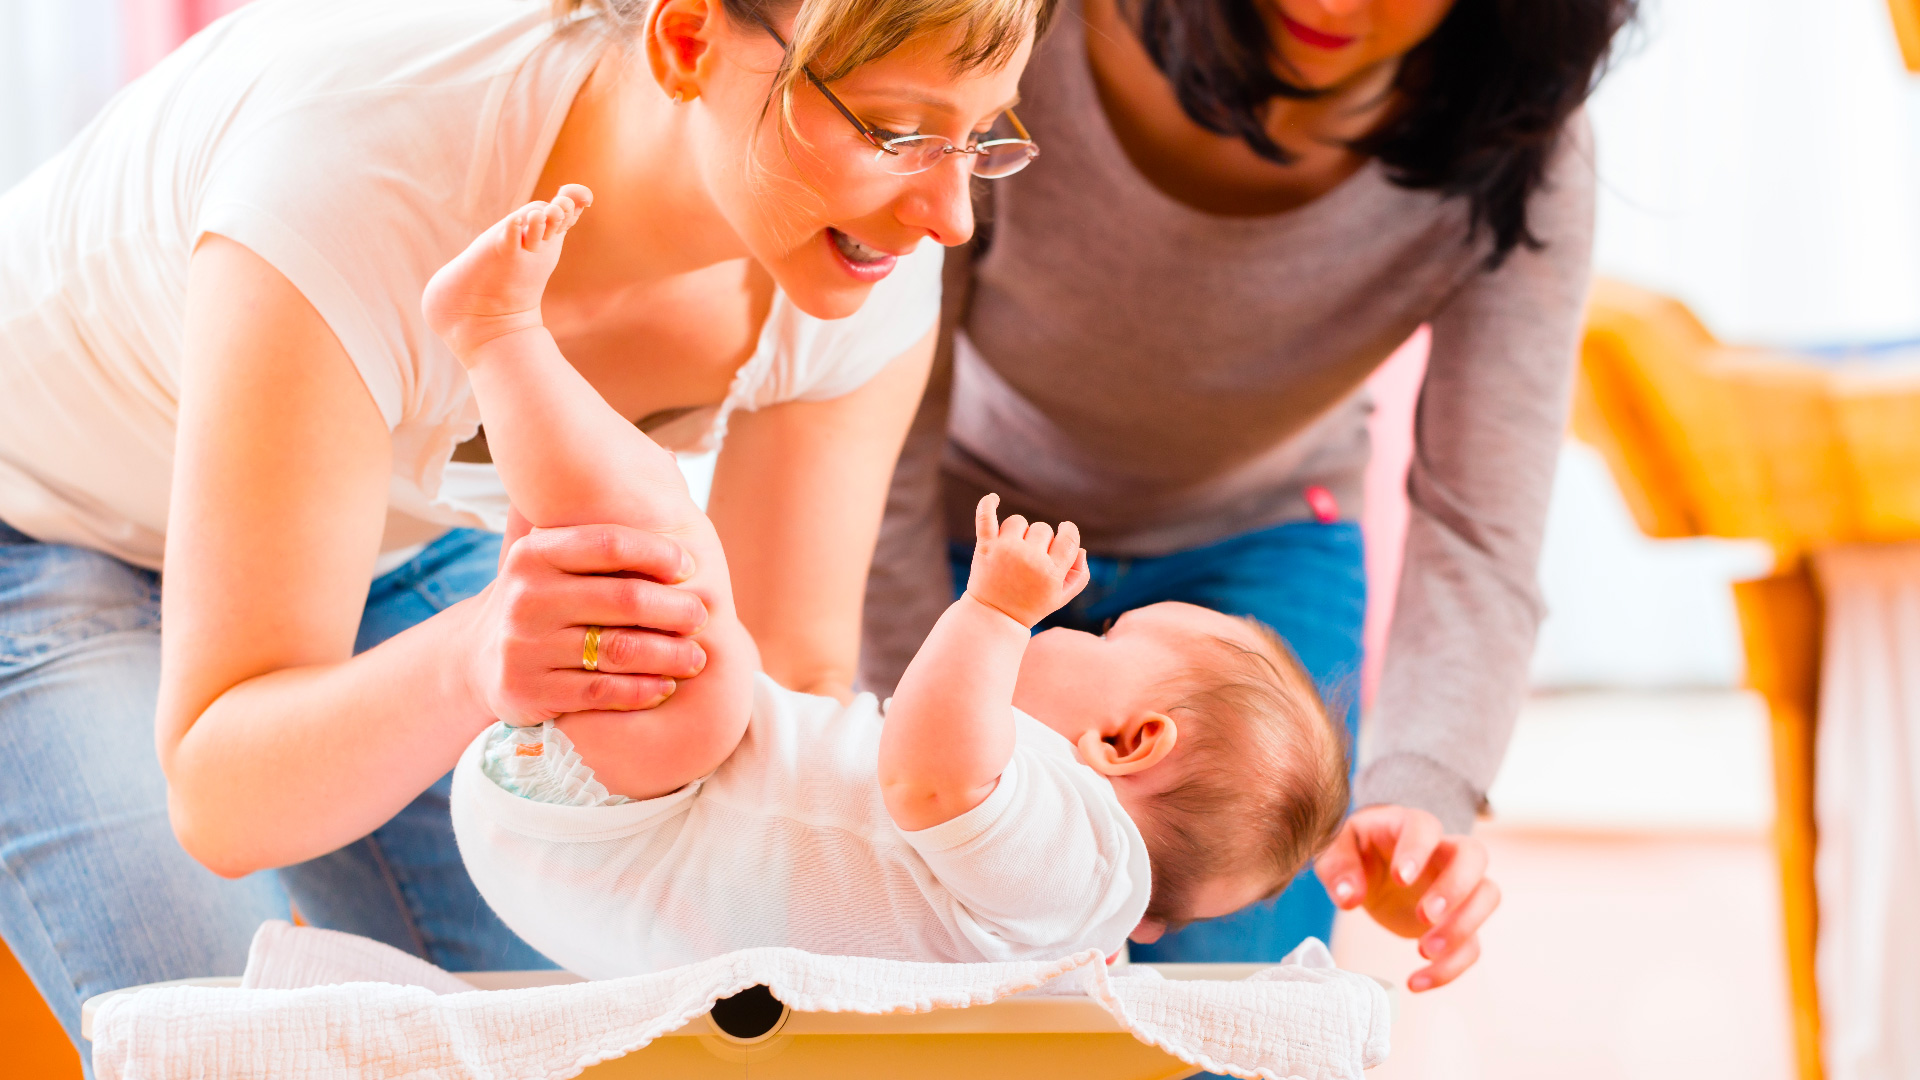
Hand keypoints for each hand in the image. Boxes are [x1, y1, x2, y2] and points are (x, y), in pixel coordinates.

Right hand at [462, 517, 711, 725]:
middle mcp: (525, 597)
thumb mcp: (551, 563)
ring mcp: (524, 646)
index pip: (609, 543)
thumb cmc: (541, 602)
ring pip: (619, 650)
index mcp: (534, 554)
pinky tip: (665, 686)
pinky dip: (642, 690)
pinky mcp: (530, 691)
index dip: (658, 554)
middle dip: (675, 609)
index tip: (689, 567)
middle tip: (702, 616)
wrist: (478, 659)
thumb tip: (677, 492)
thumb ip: (598, 543)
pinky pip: (602, 692)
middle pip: (623, 599)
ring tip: (696, 657)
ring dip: (669, 655)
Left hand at [964, 493, 1090, 627]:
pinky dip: (987, 505)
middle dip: (1040, 540)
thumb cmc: (1030, 606)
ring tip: (1012, 552)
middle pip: (1043, 529)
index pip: (1069, 538)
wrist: (993, 617)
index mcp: (1051, 573)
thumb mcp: (1061, 598)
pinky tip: (993, 499)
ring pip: (1019, 521)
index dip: (1068, 532)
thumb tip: (1081, 549)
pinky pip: (986, 518)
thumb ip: (1079, 575)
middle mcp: (1030, 559)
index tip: (1063, 533)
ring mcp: (1006, 551)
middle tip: (1029, 561)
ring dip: (1018, 532)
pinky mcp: (985, 547)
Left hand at [1314, 804, 1499, 991]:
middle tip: (1424, 917)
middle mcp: (1442, 851)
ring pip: (1487, 896)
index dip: (1418, 851)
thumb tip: (1350, 897)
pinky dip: (1450, 967)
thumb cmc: (1354, 852)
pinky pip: (1472, 943)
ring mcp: (1456, 885)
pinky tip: (1416, 981)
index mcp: (1408, 826)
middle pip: (1474, 856)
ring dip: (1463, 928)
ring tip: (1422, 950)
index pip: (1425, 827)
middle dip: (1455, 888)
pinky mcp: (1457, 920)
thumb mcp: (1334, 851)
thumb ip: (1338, 868)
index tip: (1401, 879)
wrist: (1370, 869)